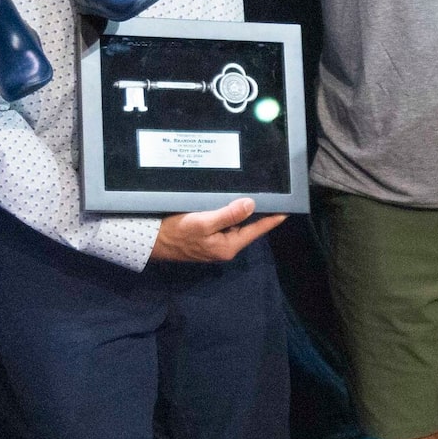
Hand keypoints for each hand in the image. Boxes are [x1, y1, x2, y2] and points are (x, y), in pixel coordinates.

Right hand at [151, 198, 285, 262]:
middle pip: (247, 226)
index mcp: (228, 246)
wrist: (149, 241)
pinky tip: (229, 199)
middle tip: (271, 193)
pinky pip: (222, 223)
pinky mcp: (205, 237)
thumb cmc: (176, 232)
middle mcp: (225, 247)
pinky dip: (228, 212)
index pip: (257, 230)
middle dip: (258, 212)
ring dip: (241, 210)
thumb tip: (251, 205)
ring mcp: (215, 243)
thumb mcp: (203, 223)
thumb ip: (228, 215)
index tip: (288, 209)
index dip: (272, 219)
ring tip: (254, 191)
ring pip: (234, 224)